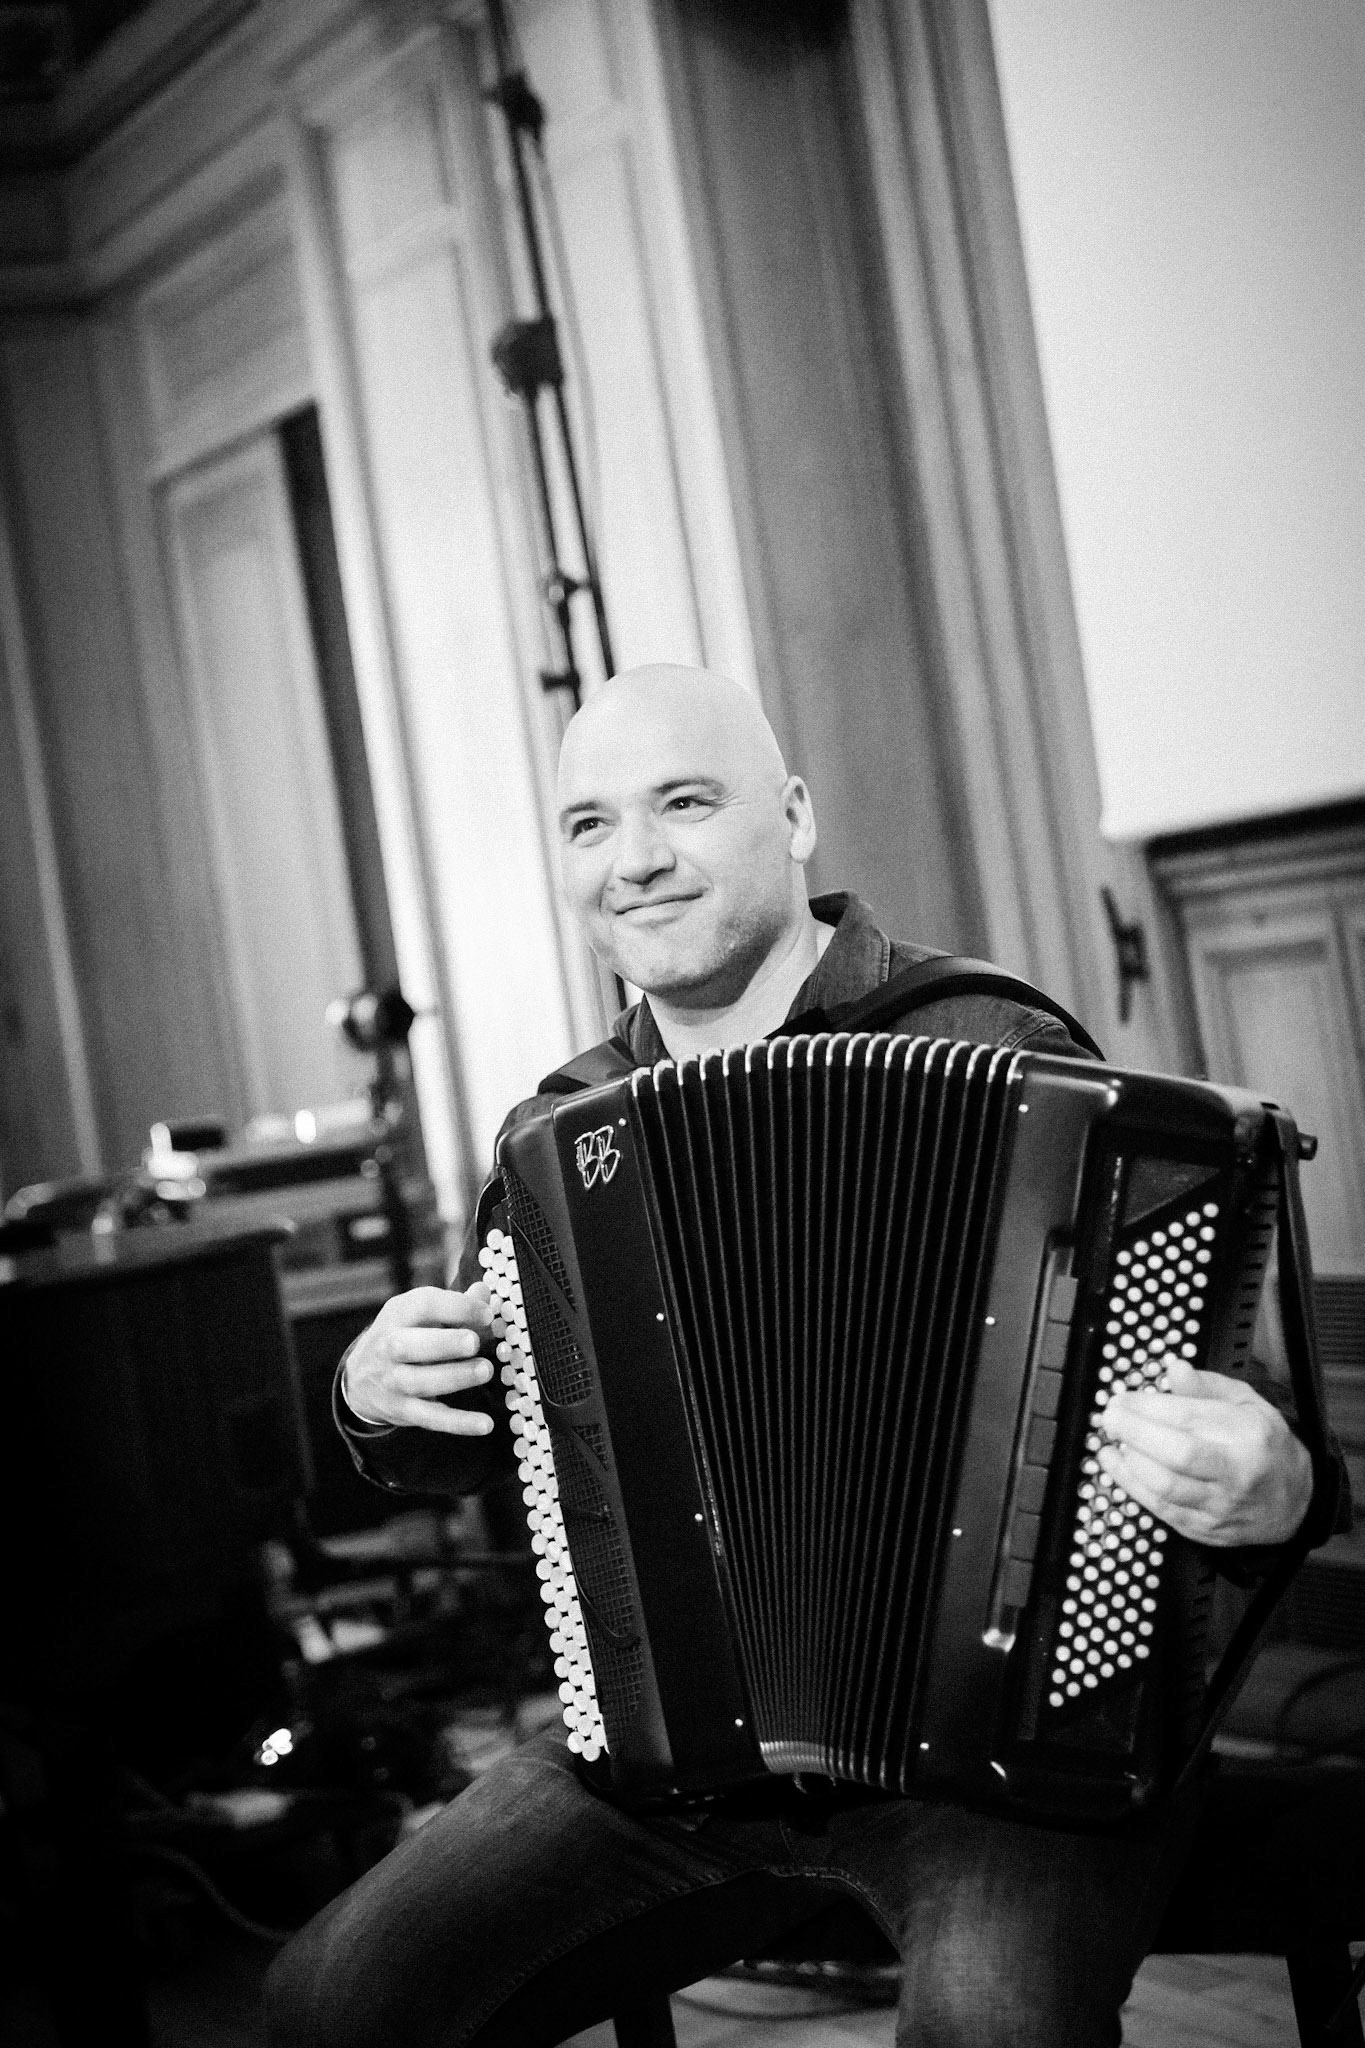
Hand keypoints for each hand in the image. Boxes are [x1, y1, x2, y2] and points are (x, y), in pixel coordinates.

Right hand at [341, 1285, 496, 1435]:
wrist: (361, 1377)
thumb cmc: (405, 1335)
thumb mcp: (420, 1312)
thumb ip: (455, 1304)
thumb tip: (484, 1292)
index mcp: (397, 1315)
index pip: (423, 1305)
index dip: (456, 1307)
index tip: (486, 1314)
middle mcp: (389, 1347)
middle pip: (408, 1345)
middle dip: (443, 1343)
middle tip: (473, 1342)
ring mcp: (392, 1381)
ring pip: (419, 1382)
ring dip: (453, 1377)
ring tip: (485, 1370)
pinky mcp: (402, 1410)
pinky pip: (430, 1418)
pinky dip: (458, 1423)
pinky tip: (485, 1424)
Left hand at [1096, 1356, 1313, 1546]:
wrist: (1294, 1502)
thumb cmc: (1265, 1446)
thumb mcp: (1246, 1403)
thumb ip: (1207, 1385)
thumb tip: (1173, 1368)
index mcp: (1248, 1435)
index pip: (1190, 1418)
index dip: (1148, 1406)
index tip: (1124, 1398)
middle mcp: (1237, 1473)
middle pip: (1178, 1454)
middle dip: (1134, 1432)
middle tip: (1110, 1416)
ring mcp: (1220, 1506)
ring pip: (1165, 1486)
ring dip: (1129, 1460)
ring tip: (1114, 1439)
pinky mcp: (1204, 1529)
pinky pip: (1160, 1509)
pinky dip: (1132, 1485)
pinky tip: (1117, 1465)